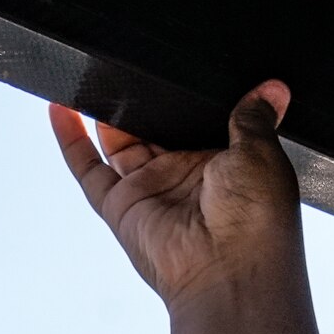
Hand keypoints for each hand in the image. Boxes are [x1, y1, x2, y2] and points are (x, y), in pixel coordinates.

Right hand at [49, 84, 298, 310]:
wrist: (231, 274)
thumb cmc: (258, 221)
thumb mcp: (263, 152)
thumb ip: (254, 116)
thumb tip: (273, 90)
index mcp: (225, 164)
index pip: (198, 121)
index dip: (188, 98)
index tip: (178, 64)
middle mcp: (186, 178)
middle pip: (155, 128)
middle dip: (144, 99)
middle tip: (133, 59)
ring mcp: (151, 192)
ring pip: (118, 142)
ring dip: (106, 109)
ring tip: (96, 67)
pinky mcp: (120, 207)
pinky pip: (88, 168)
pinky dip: (71, 138)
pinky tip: (61, 105)